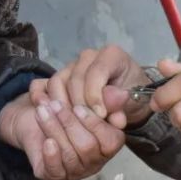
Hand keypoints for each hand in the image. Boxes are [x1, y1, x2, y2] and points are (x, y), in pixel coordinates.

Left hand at [0, 87, 124, 179]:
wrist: (39, 114)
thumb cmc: (67, 107)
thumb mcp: (87, 98)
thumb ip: (106, 98)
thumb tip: (122, 94)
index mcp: (107, 144)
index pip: (110, 141)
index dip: (94, 123)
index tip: (78, 106)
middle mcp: (94, 161)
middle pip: (87, 147)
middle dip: (69, 123)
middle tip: (55, 104)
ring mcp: (75, 170)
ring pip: (69, 155)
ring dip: (54, 129)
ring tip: (42, 111)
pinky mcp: (54, 174)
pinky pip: (56, 171)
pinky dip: (51, 156)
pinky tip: (47, 141)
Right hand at [37, 45, 151, 127]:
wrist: (128, 98)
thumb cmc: (132, 97)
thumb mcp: (132, 102)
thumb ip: (118, 105)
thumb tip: (105, 114)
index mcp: (111, 55)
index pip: (96, 72)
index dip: (95, 95)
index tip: (101, 115)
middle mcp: (89, 56)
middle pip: (75, 79)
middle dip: (80, 104)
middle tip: (87, 124)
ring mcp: (72, 64)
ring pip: (58, 82)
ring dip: (64, 105)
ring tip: (74, 123)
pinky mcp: (61, 75)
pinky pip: (48, 86)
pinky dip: (51, 101)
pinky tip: (58, 116)